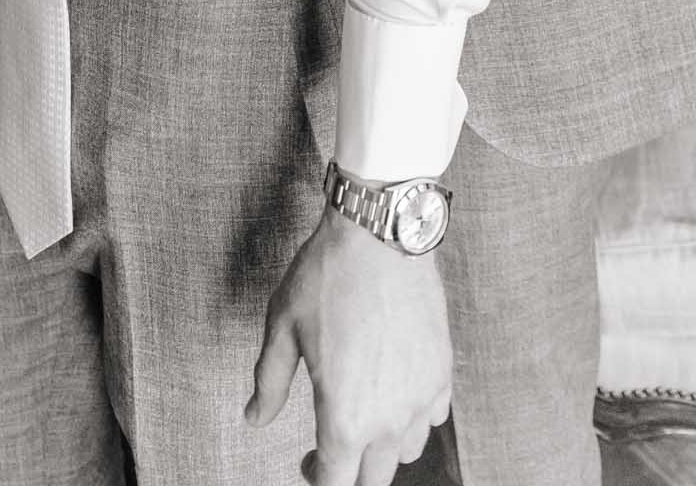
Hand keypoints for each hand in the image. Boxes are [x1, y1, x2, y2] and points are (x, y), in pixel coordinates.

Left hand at [247, 208, 451, 485]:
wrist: (379, 233)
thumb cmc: (327, 277)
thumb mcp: (282, 328)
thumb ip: (268, 384)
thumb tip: (254, 418)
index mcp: (344, 418)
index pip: (335, 482)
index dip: (316, 478)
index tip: (307, 463)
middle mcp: (389, 418)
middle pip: (374, 479)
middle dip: (349, 471)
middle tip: (329, 448)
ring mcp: (421, 395)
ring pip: (406, 450)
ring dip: (382, 446)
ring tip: (362, 416)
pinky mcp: (441, 370)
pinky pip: (433, 415)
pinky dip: (414, 416)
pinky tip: (396, 392)